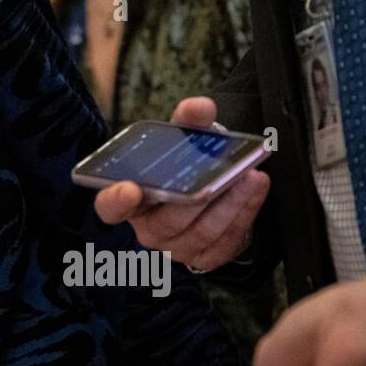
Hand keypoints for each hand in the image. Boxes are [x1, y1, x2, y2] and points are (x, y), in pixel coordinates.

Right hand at [93, 97, 269, 270]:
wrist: (202, 193)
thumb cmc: (180, 168)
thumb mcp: (179, 142)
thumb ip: (186, 122)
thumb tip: (199, 107)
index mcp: (128, 201)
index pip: (110, 207)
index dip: (116, 200)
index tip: (129, 189)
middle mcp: (148, 229)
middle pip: (168, 220)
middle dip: (198, 198)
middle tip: (223, 175)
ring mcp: (176, 248)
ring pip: (202, 232)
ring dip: (230, 205)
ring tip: (249, 176)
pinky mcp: (206, 258)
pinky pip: (226, 242)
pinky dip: (244, 214)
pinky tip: (255, 190)